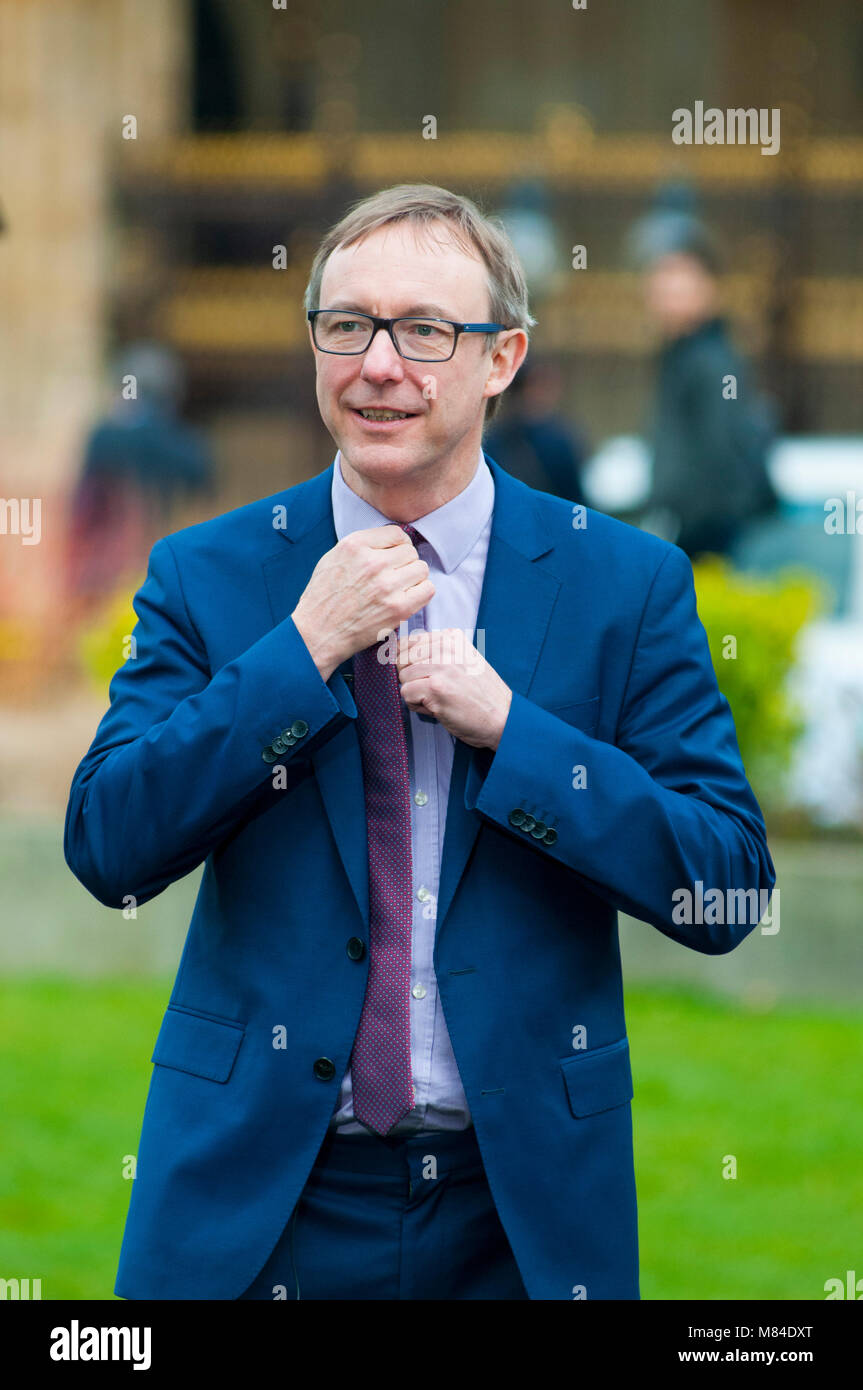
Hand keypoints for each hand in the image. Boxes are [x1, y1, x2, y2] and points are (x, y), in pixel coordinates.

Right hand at [292, 526, 434, 681]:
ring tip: (399, 588)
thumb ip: (362, 546)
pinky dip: (420, 593)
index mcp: (355, 545)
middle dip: (404, 563)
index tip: (394, 556)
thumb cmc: (323, 598)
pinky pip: (427, 589)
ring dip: (413, 578)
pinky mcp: (398, 608)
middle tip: (393, 577)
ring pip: (421, 569)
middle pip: (410, 551)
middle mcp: (373, 562)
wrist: (317, 633)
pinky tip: (407, 598)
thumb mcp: (333, 558)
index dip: (398, 545)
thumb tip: (391, 542)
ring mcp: (387, 586)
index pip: (397, 534)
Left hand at [397, 628, 511, 749]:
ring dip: (416, 693)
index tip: (429, 677)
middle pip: (401, 658)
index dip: (411, 664)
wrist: (503, 718)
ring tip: (439, 699)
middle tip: (436, 690)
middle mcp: (446, 646)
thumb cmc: (480, 695)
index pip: (408, 642)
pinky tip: (438, 708)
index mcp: (452, 637)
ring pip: (402, 677)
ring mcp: (441, 665)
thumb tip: (395, 652)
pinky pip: (406, 694)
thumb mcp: (462, 661)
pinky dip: (417, 706)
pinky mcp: (436, 687)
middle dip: (412, 678)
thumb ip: (435, 653)